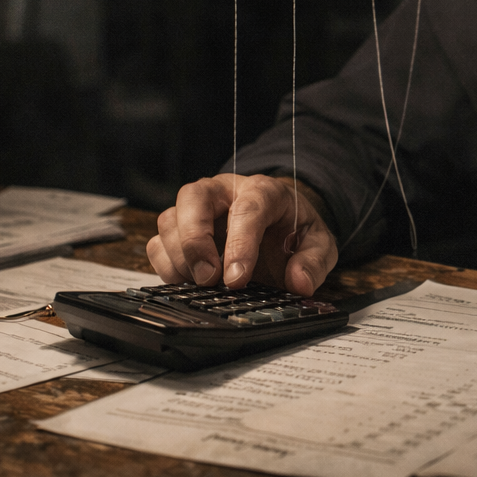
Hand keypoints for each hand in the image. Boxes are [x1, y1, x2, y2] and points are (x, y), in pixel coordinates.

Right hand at [147, 174, 337, 296]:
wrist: (280, 224)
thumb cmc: (295, 230)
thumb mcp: (318, 243)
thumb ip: (313, 261)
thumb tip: (300, 283)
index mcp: (263, 190)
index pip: (247, 209)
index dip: (239, 244)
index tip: (237, 279)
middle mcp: (224, 191)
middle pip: (193, 198)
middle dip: (195, 241)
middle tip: (209, 279)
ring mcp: (197, 208)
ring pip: (170, 220)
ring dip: (180, 257)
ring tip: (202, 285)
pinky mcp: (180, 229)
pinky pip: (158, 242)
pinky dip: (166, 266)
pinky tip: (188, 283)